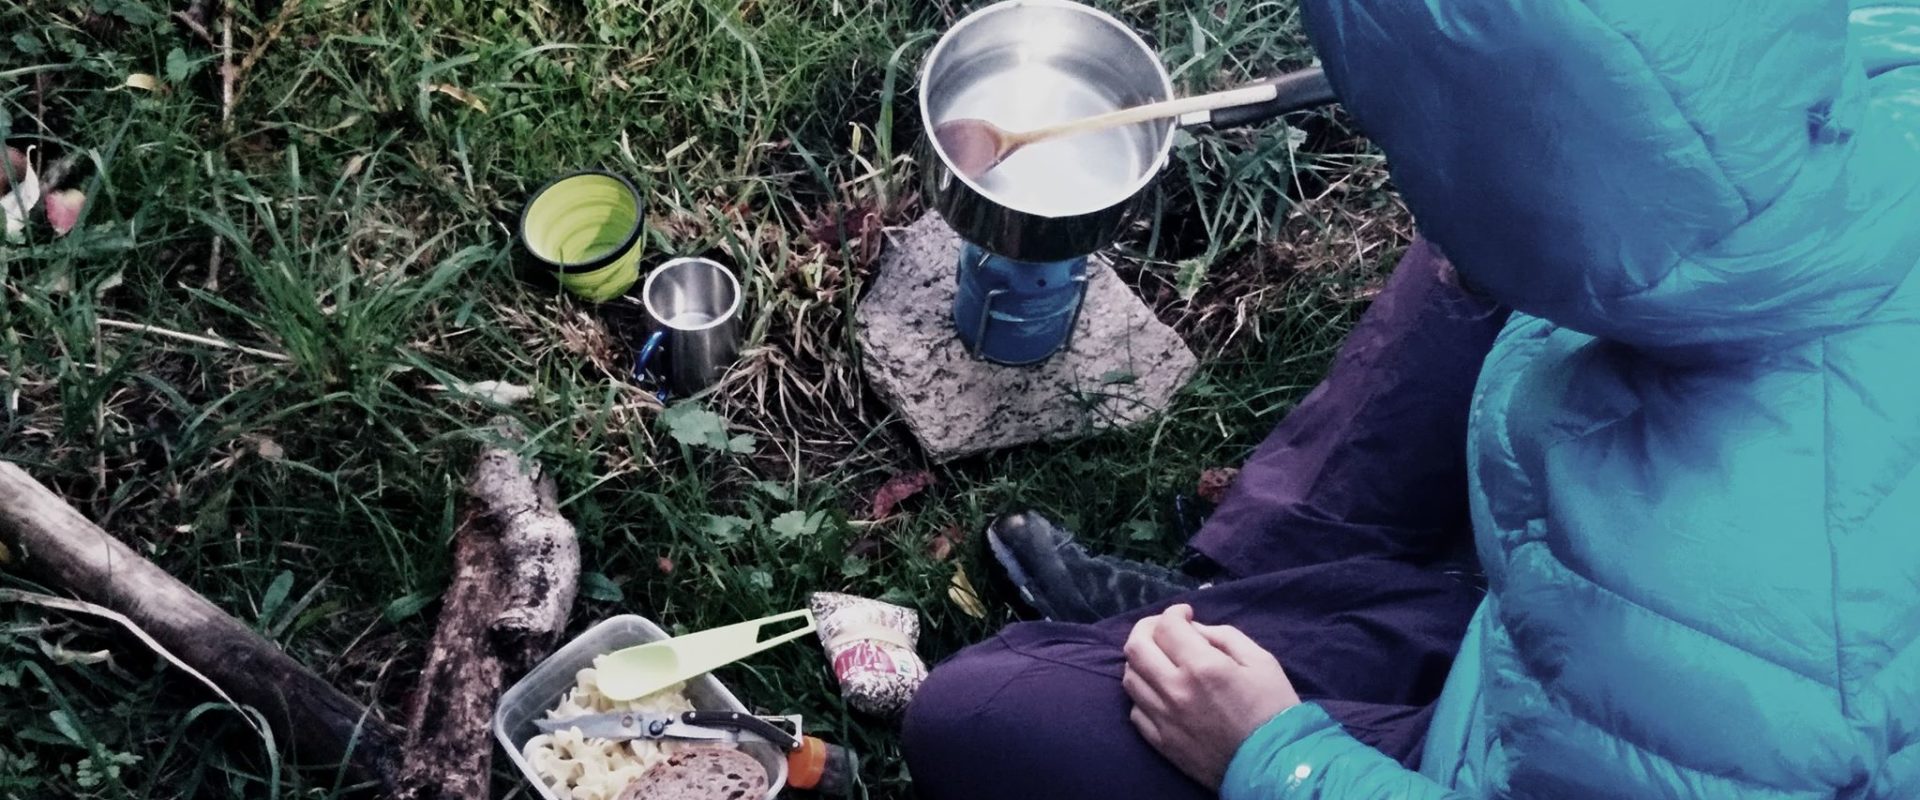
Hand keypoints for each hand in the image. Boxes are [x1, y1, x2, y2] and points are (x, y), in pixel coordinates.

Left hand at [1122, 604, 1301, 789]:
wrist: (1273, 764)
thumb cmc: (1273, 709)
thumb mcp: (1261, 661)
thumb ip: (1223, 636)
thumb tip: (1193, 629)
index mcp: (1202, 666)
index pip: (1167, 626)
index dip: (1174, 612)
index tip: (1186, 615)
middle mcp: (1175, 690)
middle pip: (1136, 648)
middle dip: (1146, 628)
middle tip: (1163, 629)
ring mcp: (1164, 718)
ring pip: (1130, 678)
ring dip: (1141, 660)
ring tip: (1160, 658)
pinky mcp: (1161, 742)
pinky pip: (1136, 710)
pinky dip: (1143, 693)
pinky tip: (1160, 691)